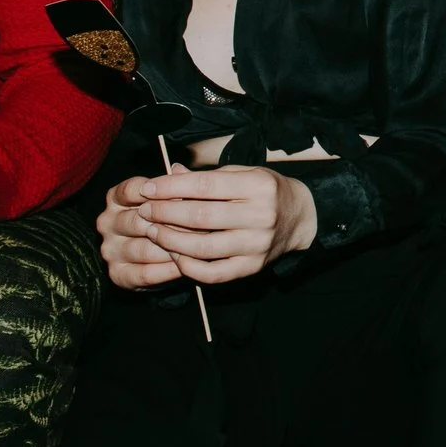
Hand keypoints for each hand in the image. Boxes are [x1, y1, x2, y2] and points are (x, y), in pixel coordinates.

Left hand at [99, 165, 317, 285]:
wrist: (301, 218)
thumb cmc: (266, 192)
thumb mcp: (244, 174)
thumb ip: (208, 177)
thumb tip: (171, 174)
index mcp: (259, 186)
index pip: (205, 186)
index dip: (171, 187)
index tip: (147, 188)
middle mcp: (261, 215)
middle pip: (200, 216)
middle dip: (164, 213)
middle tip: (144, 210)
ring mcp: (257, 244)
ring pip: (202, 247)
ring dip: (169, 240)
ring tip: (152, 231)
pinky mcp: (252, 267)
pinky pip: (211, 272)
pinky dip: (187, 266)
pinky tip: (174, 254)